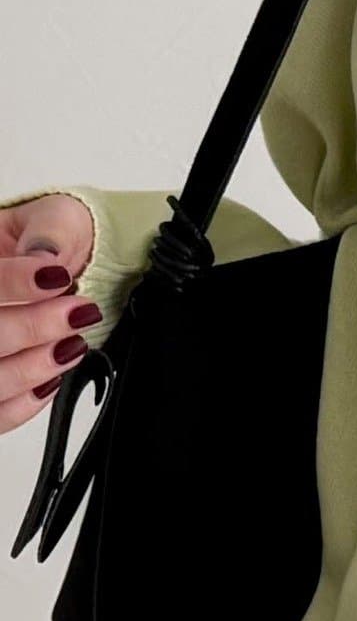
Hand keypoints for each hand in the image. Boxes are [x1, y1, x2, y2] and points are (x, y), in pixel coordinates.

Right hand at [0, 194, 98, 433]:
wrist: (69, 265)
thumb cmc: (53, 236)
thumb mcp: (55, 218)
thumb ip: (48, 234)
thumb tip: (45, 262)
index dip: (14, 283)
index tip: (57, 277)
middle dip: (31, 328)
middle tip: (77, 312)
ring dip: (31, 368)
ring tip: (72, 346)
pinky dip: (24, 403)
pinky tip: (52, 379)